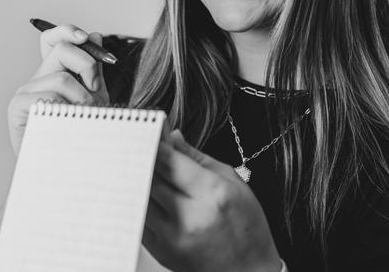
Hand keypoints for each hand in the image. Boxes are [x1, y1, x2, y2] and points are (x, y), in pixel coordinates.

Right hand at [7, 24, 109, 155]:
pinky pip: (49, 96)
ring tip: (87, 115)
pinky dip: (67, 108)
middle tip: (95, 89)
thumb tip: (96, 35)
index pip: (53, 39)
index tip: (86, 37)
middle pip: (62, 48)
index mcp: (55, 71)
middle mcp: (39, 77)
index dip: (67, 31)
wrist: (69, 164)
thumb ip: (94, 68)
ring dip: (83, 98)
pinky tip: (69, 121)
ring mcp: (26, 91)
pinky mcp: (18, 107)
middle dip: (87, 65)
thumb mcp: (94, 95)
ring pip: (62, 78)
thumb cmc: (82, 130)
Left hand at [144, 130, 280, 271]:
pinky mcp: (161, 252)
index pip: (169, 162)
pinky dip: (140, 201)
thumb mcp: (232, 181)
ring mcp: (172, 238)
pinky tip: (144, 189)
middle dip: (144, 156)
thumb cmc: (247, 226)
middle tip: (140, 142)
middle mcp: (190, 217)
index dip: (155, 143)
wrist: (249, 271)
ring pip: (141, 198)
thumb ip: (198, 158)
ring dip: (138, 178)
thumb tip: (173, 138)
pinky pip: (140, 219)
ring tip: (141, 163)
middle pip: (151, 178)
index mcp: (212, 194)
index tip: (150, 130)